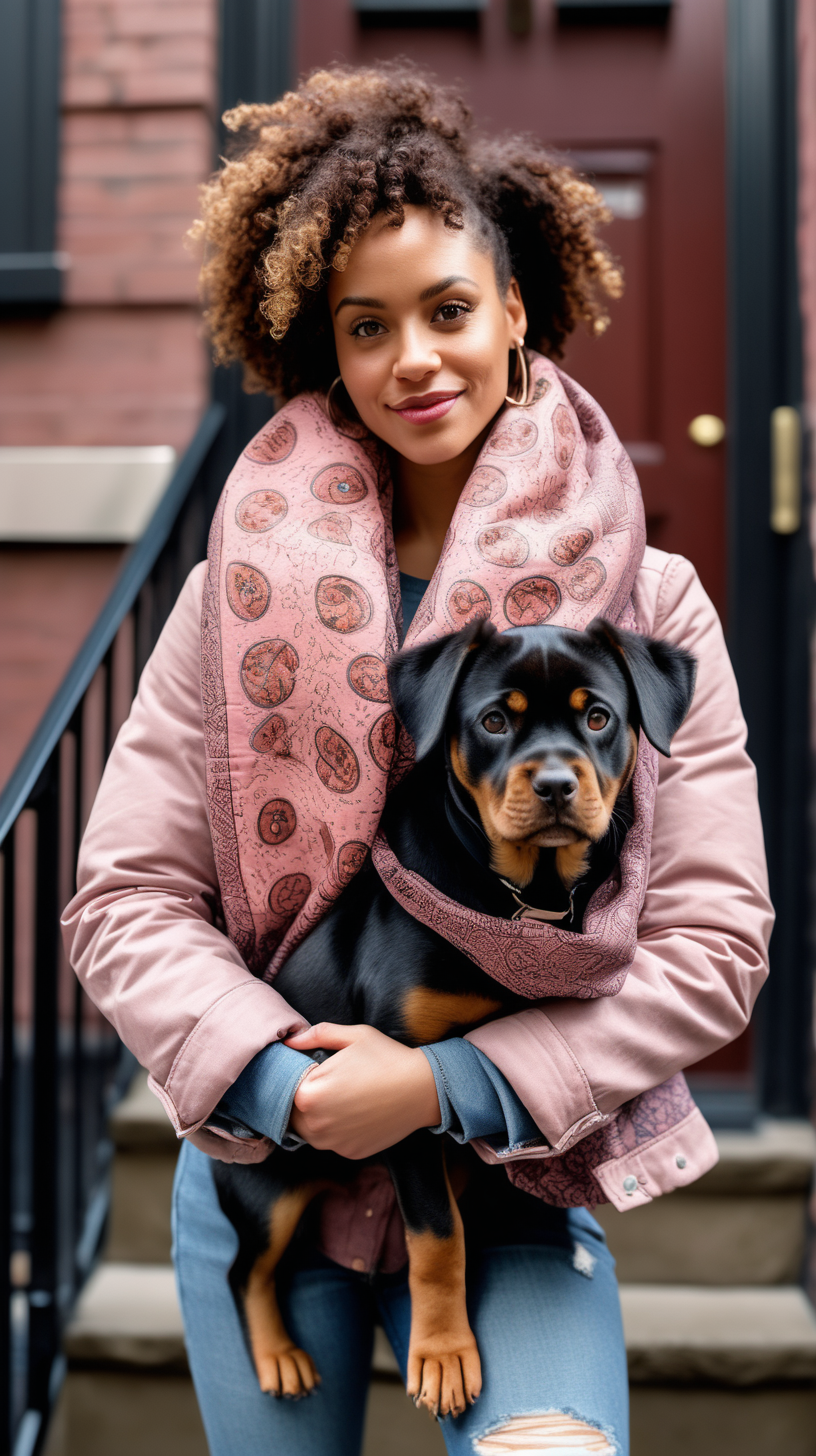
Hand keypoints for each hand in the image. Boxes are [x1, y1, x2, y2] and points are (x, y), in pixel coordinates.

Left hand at [285, 1023, 440, 1158]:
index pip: (286, 1087)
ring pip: (310, 1130)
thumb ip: (317, 1036)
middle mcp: (315, 1125)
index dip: (299, 1075)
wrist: (422, 1090)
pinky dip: (337, 1129)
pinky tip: (356, 1112)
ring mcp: (333, 1143)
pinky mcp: (350, 1152)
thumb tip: (290, 1043)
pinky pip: (332, 1141)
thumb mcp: (353, 1036)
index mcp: (309, 1095)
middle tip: (329, 1081)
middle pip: (293, 1112)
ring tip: (342, 1096)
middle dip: (305, 1097)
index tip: (314, 1066)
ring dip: (317, 1116)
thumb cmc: (387, 1058)